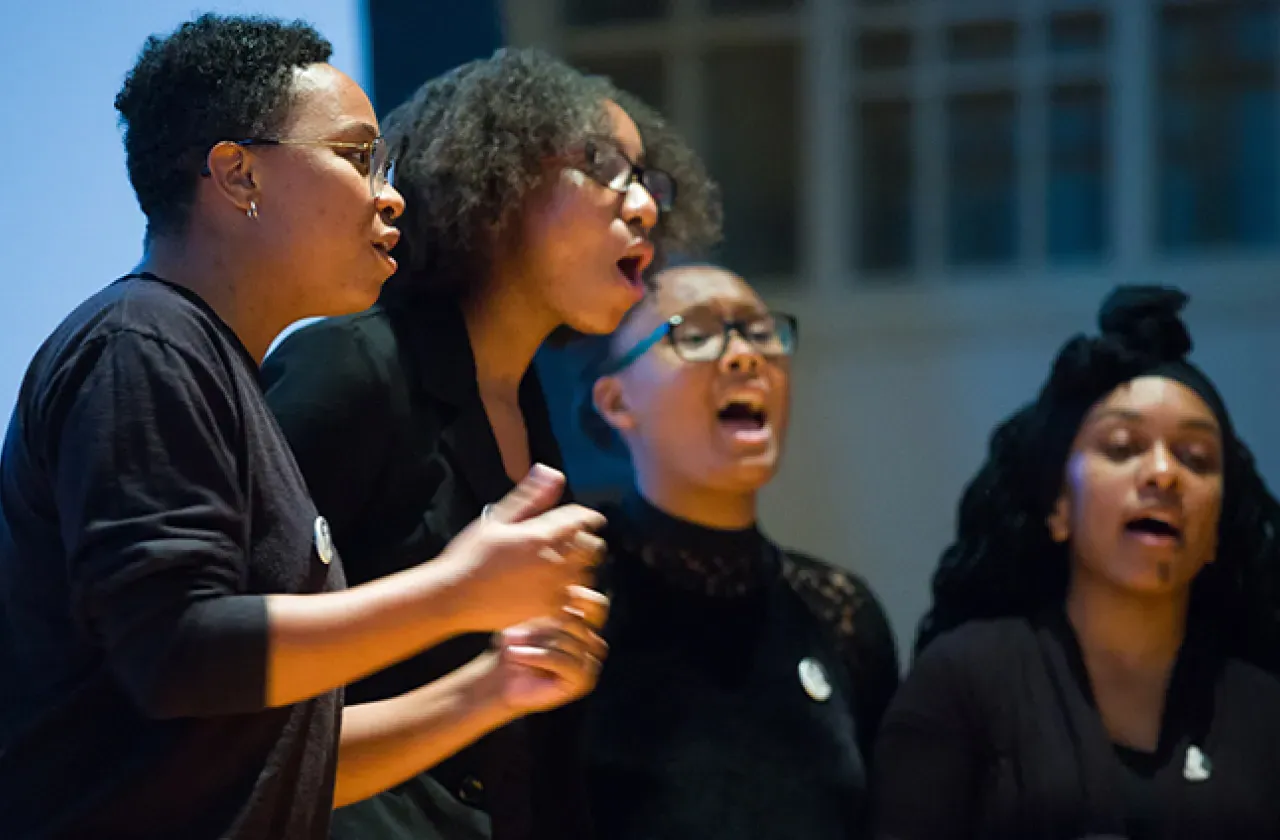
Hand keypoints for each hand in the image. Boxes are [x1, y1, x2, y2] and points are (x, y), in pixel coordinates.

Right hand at [439, 464, 606, 630]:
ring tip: (569, 567)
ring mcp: (551, 589)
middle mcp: (552, 562)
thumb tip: (551, 472)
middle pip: (592, 548)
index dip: (589, 517)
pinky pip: (575, 604)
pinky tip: (561, 592)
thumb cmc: (470, 556)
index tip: (590, 519)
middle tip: (580, 543)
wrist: (453, 596)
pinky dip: (574, 596)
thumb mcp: (497, 518)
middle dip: (589, 542)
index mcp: (540, 535)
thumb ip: (530, 496)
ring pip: (587, 576)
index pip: (581, 520)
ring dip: (583, 568)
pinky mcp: (546, 612)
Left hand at [489, 586, 609, 714]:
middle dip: (545, 625)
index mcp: (585, 624)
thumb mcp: (530, 620)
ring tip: (509, 643)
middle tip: (512, 630)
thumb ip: (549, 607)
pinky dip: (537, 656)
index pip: (598, 605)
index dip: (579, 599)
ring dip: (536, 642)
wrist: (503, 681)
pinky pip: (563, 661)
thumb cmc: (514, 645)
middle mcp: (593, 643)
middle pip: (577, 624)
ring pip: (569, 642)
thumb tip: (563, 592)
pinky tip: (515, 655)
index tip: (548, 602)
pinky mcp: (583, 681)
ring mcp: (591, 663)